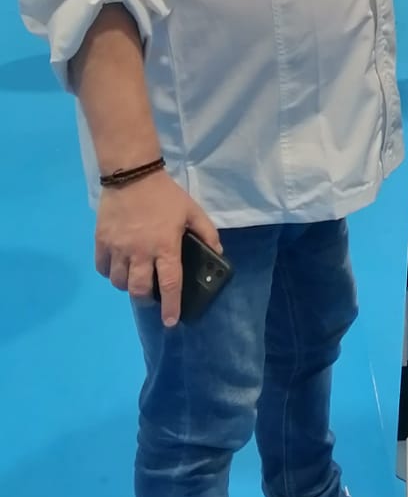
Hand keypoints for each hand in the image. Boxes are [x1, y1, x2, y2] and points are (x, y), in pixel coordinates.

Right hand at [95, 171, 221, 327]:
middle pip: (139, 290)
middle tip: (151, 297)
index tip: (170, 321)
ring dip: (128, 286)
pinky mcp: (101, 242)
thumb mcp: (192, 211)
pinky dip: (110, 273)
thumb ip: (207, 233)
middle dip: (146, 300)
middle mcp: (140, 252)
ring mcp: (118, 248)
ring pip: (119, 282)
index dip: (171, 306)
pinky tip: (118, 267)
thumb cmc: (165, 195)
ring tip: (136, 279)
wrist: (132, 175)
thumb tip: (218, 254)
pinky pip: (102, 269)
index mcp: (165, 246)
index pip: (170, 283)